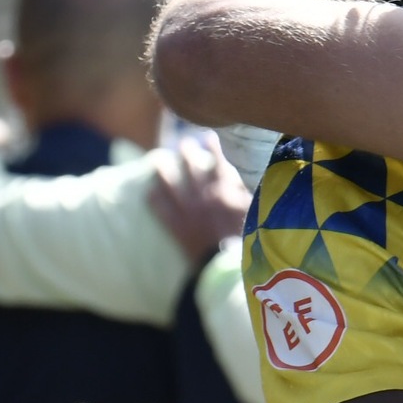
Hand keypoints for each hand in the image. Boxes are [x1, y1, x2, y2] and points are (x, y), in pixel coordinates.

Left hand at [146, 139, 250, 264]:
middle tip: (182, 143)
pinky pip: (161, 209)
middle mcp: (203, 195)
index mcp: (224, 191)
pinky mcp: (176, 226)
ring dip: (163, 171)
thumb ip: (248, 195)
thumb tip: (243, 181)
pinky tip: (148, 193)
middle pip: (191, 168)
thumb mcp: (255, 213)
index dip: (213, 148)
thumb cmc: (246, 240)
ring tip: (157, 161)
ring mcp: (187, 210)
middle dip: (186, 153)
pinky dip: (154, 200)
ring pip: (170, 184)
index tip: (208, 137)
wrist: (227, 265)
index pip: (218, 163)